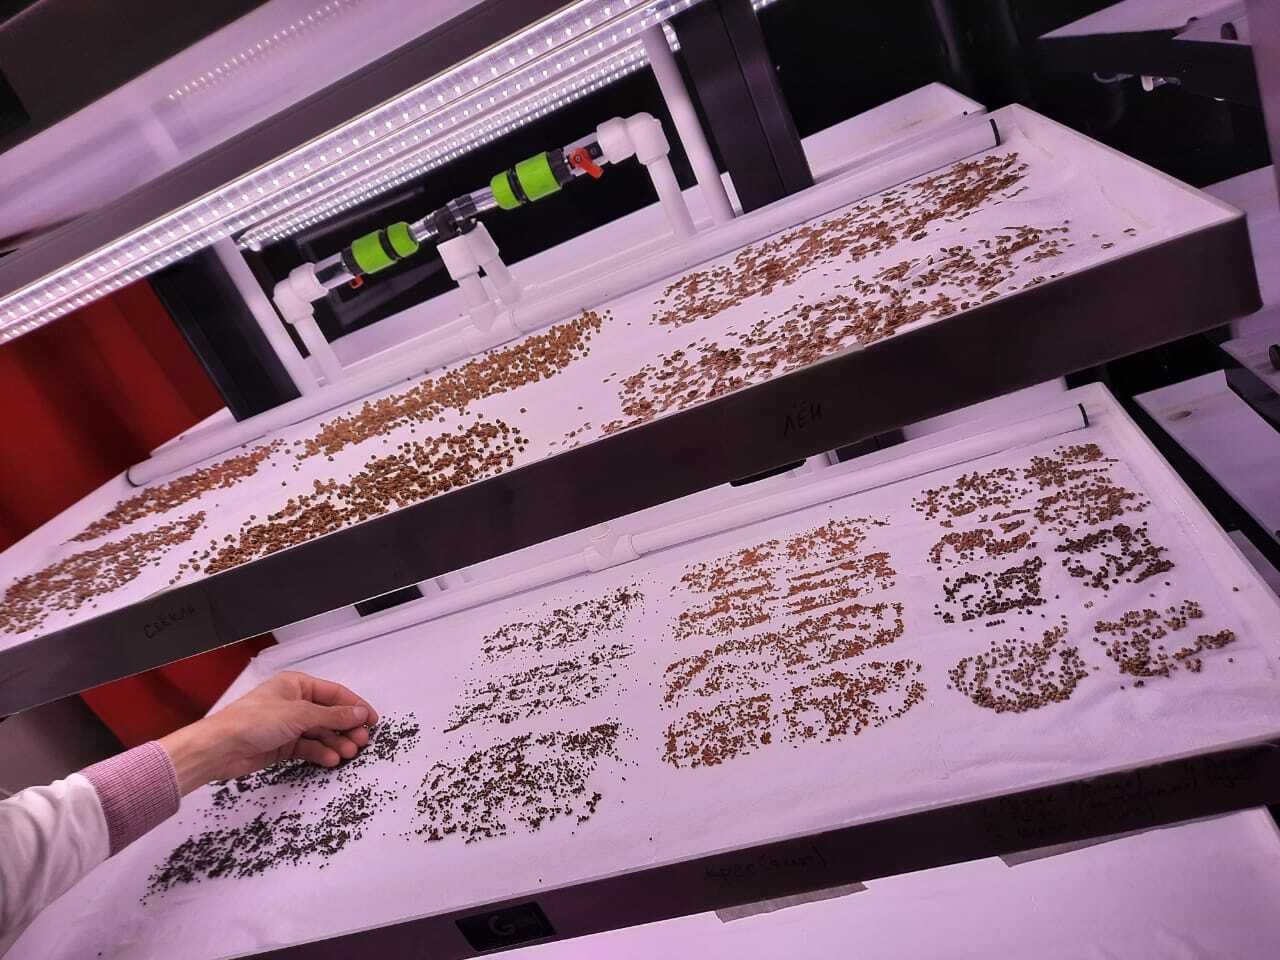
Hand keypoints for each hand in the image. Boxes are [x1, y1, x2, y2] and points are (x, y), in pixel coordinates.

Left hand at [159, 671, 379, 794]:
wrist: (221, 748)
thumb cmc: (254, 721)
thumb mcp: (300, 714)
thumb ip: (333, 715)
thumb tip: (359, 713)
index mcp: (296, 685)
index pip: (334, 694)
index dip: (355, 706)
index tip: (372, 720)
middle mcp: (294, 703)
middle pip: (329, 715)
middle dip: (346, 728)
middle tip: (362, 741)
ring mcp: (288, 725)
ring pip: (320, 733)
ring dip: (335, 742)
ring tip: (349, 753)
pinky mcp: (282, 745)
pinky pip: (308, 747)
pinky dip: (320, 753)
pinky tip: (331, 759)